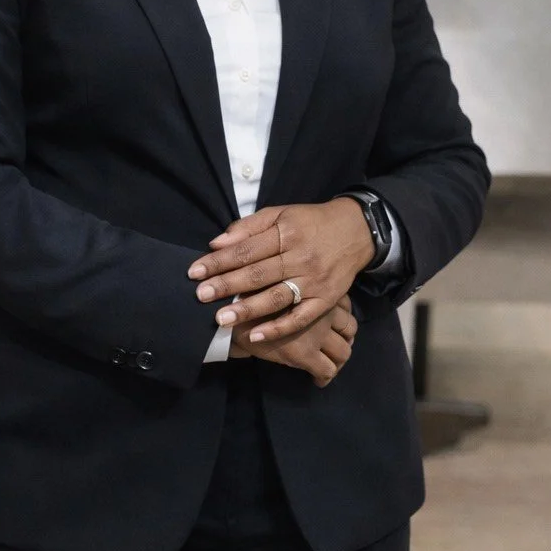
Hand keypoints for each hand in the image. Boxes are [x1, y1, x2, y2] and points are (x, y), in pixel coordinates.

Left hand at [189, 199, 373, 345]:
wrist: (356, 231)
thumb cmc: (310, 223)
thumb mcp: (281, 214)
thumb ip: (249, 227)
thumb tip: (217, 243)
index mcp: (287, 233)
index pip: (246, 249)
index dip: (219, 261)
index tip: (195, 272)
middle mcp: (300, 257)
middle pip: (258, 273)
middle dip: (226, 285)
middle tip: (200, 296)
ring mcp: (314, 281)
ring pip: (276, 297)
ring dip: (248, 309)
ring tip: (221, 319)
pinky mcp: (325, 301)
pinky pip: (300, 318)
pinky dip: (278, 328)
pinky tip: (255, 336)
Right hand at [230, 295, 356, 385]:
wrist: (234, 317)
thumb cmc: (250, 296)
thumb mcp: (275, 284)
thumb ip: (296, 289)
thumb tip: (302, 294)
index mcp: (317, 290)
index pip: (346, 305)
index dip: (343, 317)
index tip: (335, 326)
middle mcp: (323, 310)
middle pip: (350, 328)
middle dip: (346, 339)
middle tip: (336, 346)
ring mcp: (317, 334)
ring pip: (343, 352)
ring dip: (338, 361)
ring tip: (329, 365)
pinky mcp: (306, 354)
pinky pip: (327, 370)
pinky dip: (325, 378)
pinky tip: (317, 381)